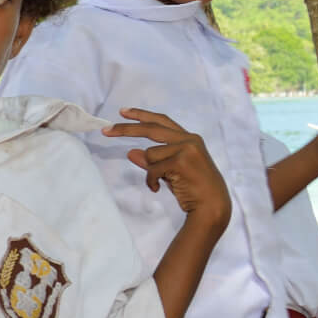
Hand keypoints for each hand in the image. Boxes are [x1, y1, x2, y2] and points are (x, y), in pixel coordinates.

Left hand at [104, 108, 230, 229]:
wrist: (212, 206)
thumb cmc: (192, 190)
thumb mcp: (169, 172)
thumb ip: (152, 161)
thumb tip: (130, 152)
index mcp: (189, 138)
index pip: (161, 121)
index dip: (142, 115)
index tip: (122, 111)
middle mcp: (189, 139)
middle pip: (151, 128)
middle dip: (126, 129)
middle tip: (105, 130)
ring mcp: (187, 148)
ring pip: (150, 153)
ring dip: (150, 171)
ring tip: (159, 183)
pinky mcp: (182, 160)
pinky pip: (152, 168)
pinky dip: (151, 180)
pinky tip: (157, 188)